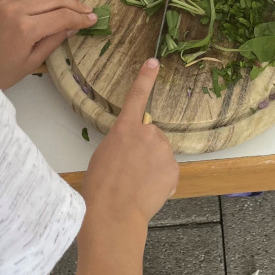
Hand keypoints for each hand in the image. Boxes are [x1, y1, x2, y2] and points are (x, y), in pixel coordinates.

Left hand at [0, 0, 96, 89]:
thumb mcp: (31, 63)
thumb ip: (54, 41)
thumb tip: (73, 28)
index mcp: (25, 29)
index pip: (62, 16)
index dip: (81, 18)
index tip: (94, 20)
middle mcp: (16, 10)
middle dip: (75, 4)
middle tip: (88, 11)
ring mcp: (7, 3)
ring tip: (74, 5)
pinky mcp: (0, 2)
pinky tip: (54, 2)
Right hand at [81, 59, 177, 226]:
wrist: (114, 212)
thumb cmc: (101, 186)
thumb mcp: (104, 155)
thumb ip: (122, 143)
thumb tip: (133, 148)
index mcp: (125, 128)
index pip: (136, 96)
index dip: (145, 78)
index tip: (154, 61)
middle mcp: (148, 134)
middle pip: (151, 135)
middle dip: (145, 149)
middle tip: (129, 170)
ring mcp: (163, 151)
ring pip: (161, 154)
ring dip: (153, 165)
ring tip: (137, 184)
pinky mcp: (174, 169)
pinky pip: (168, 172)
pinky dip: (161, 181)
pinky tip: (148, 191)